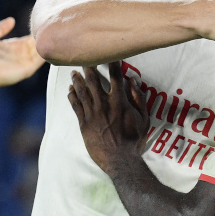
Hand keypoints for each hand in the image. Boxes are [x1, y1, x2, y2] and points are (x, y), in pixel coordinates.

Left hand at [0, 18, 45, 92]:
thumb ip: (0, 28)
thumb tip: (12, 20)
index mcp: (12, 47)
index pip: (27, 40)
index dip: (34, 33)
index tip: (42, 25)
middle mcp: (20, 54)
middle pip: (35, 45)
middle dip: (42, 38)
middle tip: (52, 28)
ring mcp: (24, 62)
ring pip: (39, 51)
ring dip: (46, 44)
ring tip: (54, 34)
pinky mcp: (28, 69)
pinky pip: (40, 60)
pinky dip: (45, 52)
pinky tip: (51, 43)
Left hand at [67, 61, 149, 176]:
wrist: (119, 160)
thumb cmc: (134, 140)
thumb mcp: (144, 119)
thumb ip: (139, 99)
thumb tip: (133, 81)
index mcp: (119, 101)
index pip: (115, 77)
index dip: (112, 63)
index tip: (110, 55)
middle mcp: (104, 104)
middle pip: (93, 80)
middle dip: (88, 67)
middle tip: (84, 58)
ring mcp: (92, 113)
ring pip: (82, 91)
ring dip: (77, 80)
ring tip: (74, 72)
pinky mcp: (84, 123)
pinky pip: (75, 106)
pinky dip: (72, 96)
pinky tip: (70, 90)